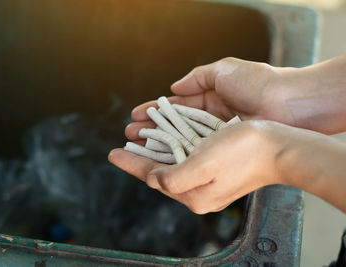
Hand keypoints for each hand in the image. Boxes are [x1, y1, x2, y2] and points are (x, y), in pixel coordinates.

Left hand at [110, 120, 290, 213]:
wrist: (280, 148)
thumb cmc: (244, 154)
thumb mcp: (204, 166)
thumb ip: (173, 178)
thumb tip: (153, 179)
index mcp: (193, 194)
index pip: (152, 178)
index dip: (130, 164)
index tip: (112, 153)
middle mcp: (198, 191)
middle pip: (160, 171)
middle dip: (141, 155)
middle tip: (125, 141)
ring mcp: (208, 180)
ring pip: (172, 163)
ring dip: (155, 149)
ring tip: (141, 136)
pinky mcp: (216, 169)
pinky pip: (186, 158)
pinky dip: (173, 147)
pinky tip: (167, 138)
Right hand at [126, 56, 345, 143]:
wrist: (290, 104)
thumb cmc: (258, 83)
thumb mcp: (224, 70)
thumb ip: (197, 77)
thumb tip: (173, 88)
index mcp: (211, 98)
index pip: (176, 107)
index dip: (155, 111)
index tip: (136, 115)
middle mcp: (211, 119)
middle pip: (175, 126)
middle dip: (152, 130)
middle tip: (130, 135)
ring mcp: (217, 137)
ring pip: (182, 141)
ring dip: (160, 144)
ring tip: (138, 147)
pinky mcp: (225, 151)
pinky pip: (197, 153)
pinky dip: (179, 154)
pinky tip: (163, 158)